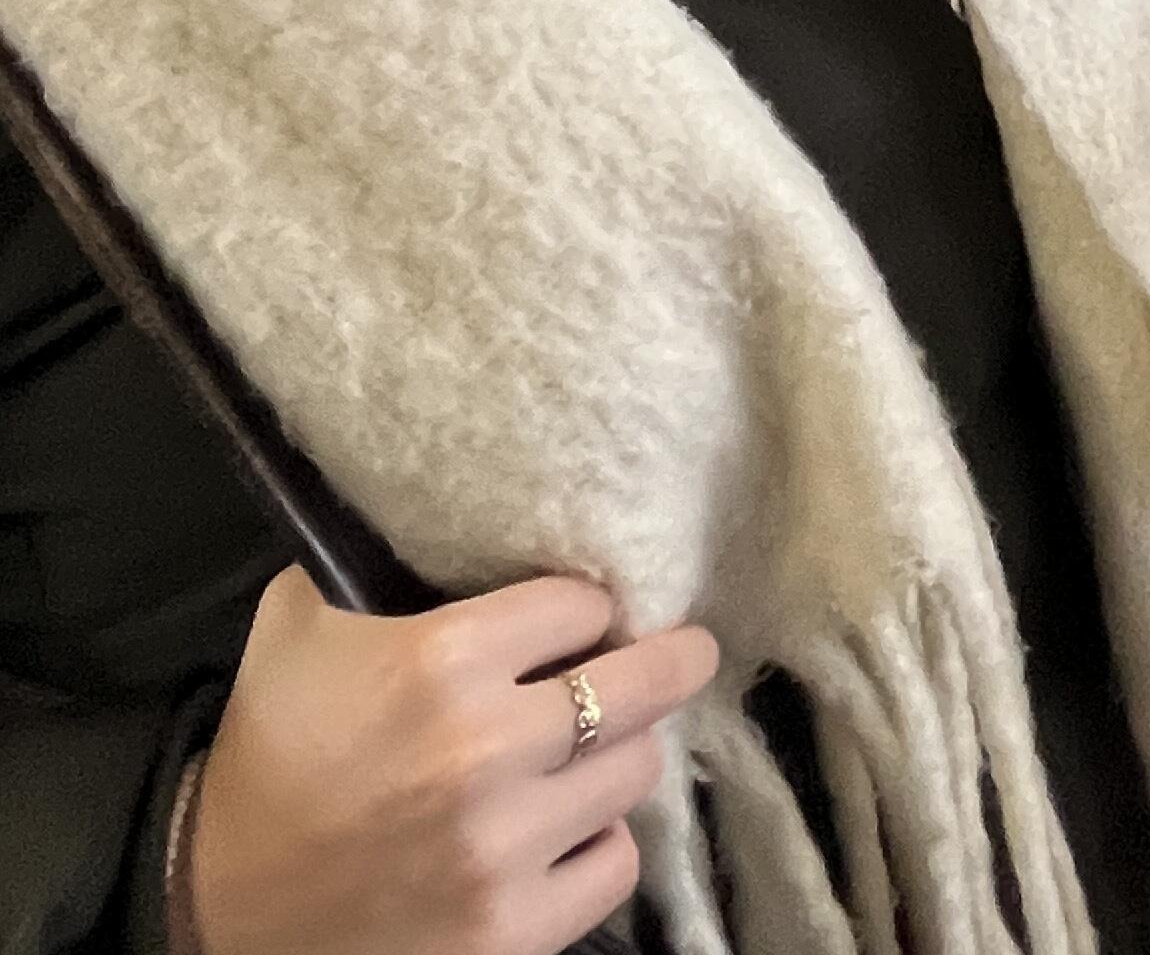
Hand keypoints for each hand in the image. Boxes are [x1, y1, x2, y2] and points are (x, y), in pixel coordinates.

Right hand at [189, 567, 718, 954]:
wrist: (212, 907)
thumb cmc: (267, 752)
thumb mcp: (300, 625)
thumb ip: (374, 556)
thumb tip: (435, 497)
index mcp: (441, 662)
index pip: (586, 603)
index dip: (587, 609)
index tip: (586, 618)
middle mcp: (484, 752)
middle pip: (645, 683)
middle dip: (667, 661)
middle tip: (680, 653)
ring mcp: (502, 850)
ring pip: (637, 771)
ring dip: (619, 757)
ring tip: (593, 749)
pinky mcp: (508, 932)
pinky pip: (616, 865)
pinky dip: (599, 846)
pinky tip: (567, 830)